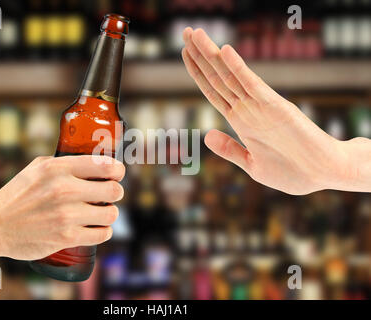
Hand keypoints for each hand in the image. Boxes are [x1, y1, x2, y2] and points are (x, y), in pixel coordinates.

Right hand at [0, 155, 124, 259]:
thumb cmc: (17, 195)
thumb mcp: (36, 168)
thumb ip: (63, 162)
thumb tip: (90, 160)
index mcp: (58, 168)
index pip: (106, 165)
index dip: (117, 170)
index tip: (116, 174)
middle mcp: (64, 189)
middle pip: (114, 190)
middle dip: (115, 193)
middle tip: (109, 195)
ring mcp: (66, 215)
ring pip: (111, 214)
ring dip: (109, 214)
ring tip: (101, 213)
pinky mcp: (66, 237)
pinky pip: (102, 234)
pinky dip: (103, 231)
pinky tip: (96, 228)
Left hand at [182, 28, 360, 194]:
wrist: (323, 174)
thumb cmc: (291, 171)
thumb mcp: (252, 164)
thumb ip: (230, 149)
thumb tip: (206, 135)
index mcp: (240, 121)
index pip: (213, 90)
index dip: (197, 71)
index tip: (185, 52)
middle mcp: (247, 109)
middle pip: (217, 77)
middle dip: (200, 55)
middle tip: (186, 31)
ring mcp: (260, 106)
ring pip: (230, 76)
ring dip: (212, 54)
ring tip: (196, 33)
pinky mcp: (277, 108)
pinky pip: (253, 86)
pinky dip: (239, 69)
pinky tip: (225, 52)